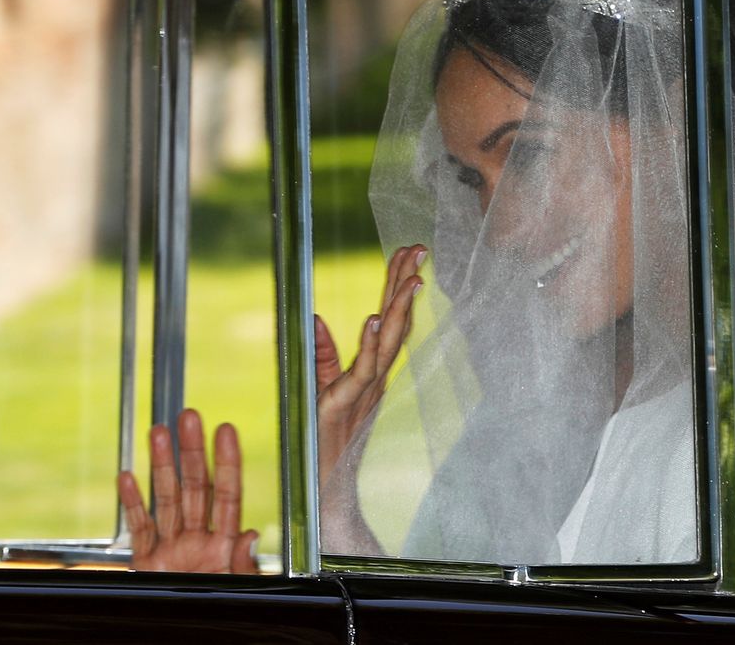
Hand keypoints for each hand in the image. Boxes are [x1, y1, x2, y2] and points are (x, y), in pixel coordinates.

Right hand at [117, 408, 257, 572]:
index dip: (227, 462)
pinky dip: (132, 503)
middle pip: (196, 487)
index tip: (225, 430)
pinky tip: (128, 476)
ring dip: (162, 465)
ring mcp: (171, 550)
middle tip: (189, 416)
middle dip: (192, 450)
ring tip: (159, 431)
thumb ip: (241, 565)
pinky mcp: (146, 564)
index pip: (227, 495)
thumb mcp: (235, 588)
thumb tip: (251, 534)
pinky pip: (139, 528)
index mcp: (224, 546)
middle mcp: (198, 542)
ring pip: (166, 499)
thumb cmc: (216, 620)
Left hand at [315, 244, 424, 489]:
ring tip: (410, 277)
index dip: (398, 285)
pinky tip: (375, 319)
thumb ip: (322, 353)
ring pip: (387, 343)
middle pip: (396, 322)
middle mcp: (374, 376)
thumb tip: (316, 316)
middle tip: (419, 247)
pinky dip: (369, 344)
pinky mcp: (344, 403)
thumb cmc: (325, 438)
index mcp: (371, 368)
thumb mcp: (321, 386)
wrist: (326, 486)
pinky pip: (361, 371)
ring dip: (399, 309)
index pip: (390, 319)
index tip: (410, 250)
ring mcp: (364, 389)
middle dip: (405, 284)